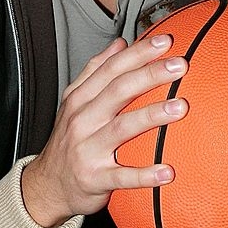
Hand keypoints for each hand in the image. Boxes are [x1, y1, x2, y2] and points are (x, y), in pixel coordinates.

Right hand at [21, 34, 187, 227]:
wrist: (47, 186)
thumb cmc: (69, 140)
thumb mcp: (74, 102)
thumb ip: (96, 71)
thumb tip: (120, 44)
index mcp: (80, 99)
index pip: (111, 69)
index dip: (138, 53)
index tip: (165, 42)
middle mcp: (82, 120)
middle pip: (118, 91)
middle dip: (150, 75)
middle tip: (180, 65)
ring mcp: (88, 150)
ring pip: (122, 128)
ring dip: (152, 116)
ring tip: (181, 107)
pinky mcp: (95, 179)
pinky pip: (122, 177)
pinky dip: (144, 175)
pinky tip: (168, 171)